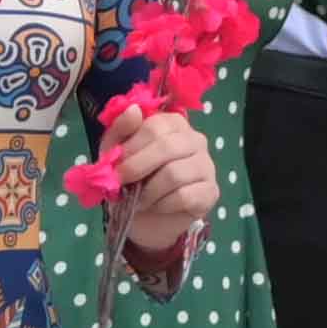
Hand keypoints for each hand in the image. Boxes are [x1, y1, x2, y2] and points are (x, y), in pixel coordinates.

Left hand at [104, 107, 216, 260]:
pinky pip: (185, 196)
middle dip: (137, 167)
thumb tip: (133, 110)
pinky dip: (163, 205)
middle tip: (122, 184)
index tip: (115, 165)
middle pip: (167, 147)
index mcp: (173, 123)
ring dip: (149, 191)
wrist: (146, 217)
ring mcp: (206, 166)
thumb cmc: (133, 178)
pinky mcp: (211, 192)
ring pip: (175, 174)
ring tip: (138, 200)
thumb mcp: (116, 152)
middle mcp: (195, 140)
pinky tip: (156, 206)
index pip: (155, 125)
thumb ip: (121, 130)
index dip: (131, 147)